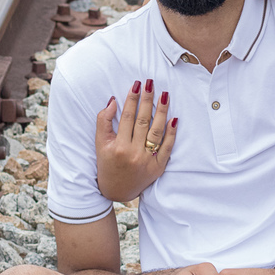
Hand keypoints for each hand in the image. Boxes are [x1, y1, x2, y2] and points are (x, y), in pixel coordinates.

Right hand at [95, 78, 177, 201]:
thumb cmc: (107, 163)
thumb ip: (103, 121)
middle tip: (151, 83)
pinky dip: (171, 133)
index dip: (132, 99)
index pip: (127, 117)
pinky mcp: (158, 167)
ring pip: (156, 131)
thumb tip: (113, 101)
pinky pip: (167, 147)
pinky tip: (174, 118)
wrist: (117, 190)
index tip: (137, 85)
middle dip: (147, 100)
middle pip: (143, 121)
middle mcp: (134, 153)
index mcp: (118, 147)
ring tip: (164, 95)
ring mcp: (148, 160)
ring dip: (162, 112)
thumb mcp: (99, 144)